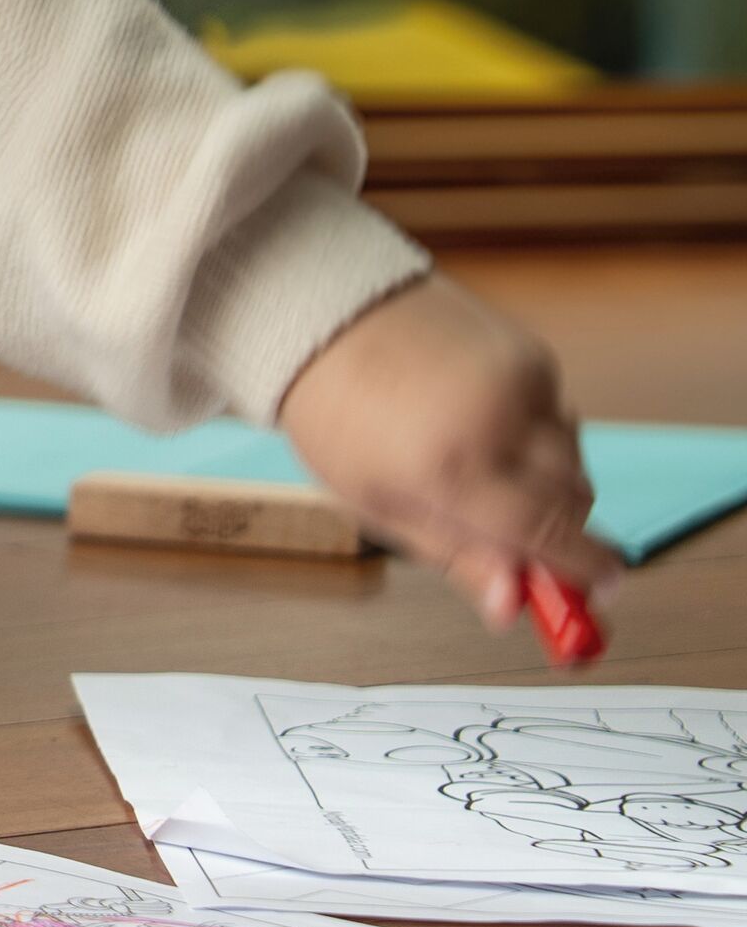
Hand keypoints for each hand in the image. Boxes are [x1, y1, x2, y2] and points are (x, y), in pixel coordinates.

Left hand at [277, 274, 611, 627]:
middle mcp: (497, 420)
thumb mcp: (378, 505)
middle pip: (575, 499)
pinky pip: (560, 417)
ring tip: (477, 467)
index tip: (603, 591)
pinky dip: (537, 436)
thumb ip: (456, 556)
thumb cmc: (337, 416)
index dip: (583, 570)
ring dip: (548, 481)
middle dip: (561, 529)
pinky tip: (482, 425)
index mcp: (449, 467)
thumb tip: (512, 607)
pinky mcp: (531, 353)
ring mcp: (520, 381)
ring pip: (573, 457)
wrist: (322, 318)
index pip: (548, 532)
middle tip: (519, 538)